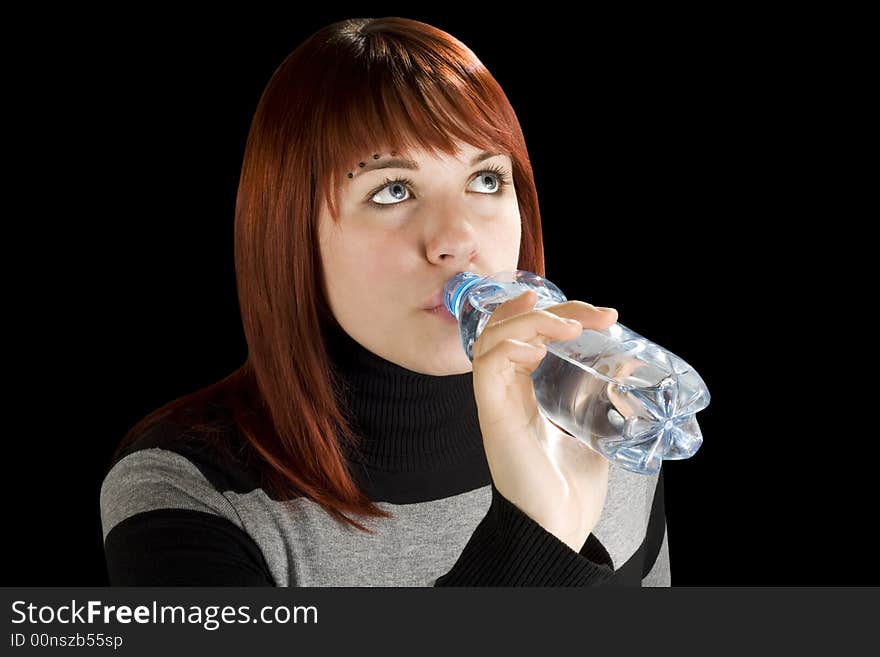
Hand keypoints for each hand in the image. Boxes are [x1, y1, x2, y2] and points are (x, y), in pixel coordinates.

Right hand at [471, 289, 618, 550]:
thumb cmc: (569, 490)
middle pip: (509, 328)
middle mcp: (506, 391)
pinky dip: (510, 347)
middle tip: (591, 314)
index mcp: (525, 392)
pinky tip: (539, 347)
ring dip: (529, 321)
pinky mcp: (493, 415)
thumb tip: (628, 367)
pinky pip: (486, 367)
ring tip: (568, 325)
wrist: (557, 529)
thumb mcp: (596, 431)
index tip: (602, 315)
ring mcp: (496, 401)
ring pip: (492, 339)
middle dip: (550, 309)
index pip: (528, 334)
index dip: (560, 314)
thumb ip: (605, 400)